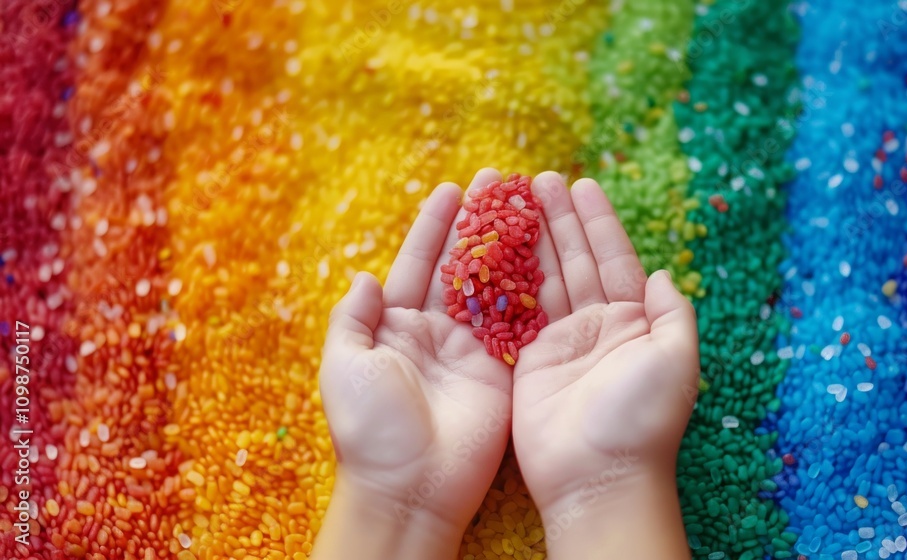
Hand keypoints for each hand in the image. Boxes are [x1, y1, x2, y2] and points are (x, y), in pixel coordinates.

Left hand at [312, 169, 513, 558]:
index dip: (434, 227)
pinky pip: (519, 322)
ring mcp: (473, 350)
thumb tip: (364, 276)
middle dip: (478, 224)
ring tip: (527, 204)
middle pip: (461, 267)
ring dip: (510, 246)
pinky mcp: (503, 371)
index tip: (452, 189)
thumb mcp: (344, 367)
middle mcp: (436, 332)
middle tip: (498, 181)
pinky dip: (531, 288)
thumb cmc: (369, 429)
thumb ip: (353, 319)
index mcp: (396, 327)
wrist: (409, 487)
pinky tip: (545, 253)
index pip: (417, 265)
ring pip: (494, 286)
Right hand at [512, 173, 699, 558]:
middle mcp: (596, 327)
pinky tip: (494, 248)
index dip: (598, 222)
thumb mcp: (676, 360)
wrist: (598, 476)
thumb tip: (661, 275)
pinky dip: (506, 279)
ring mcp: (559, 343)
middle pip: (575, 261)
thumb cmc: (642, 419)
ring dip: (532, 240)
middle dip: (559, 220)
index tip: (582, 185)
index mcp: (633, 323)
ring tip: (515, 201)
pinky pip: (515, 311)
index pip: (614, 260)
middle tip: (540, 180)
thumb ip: (671, 314)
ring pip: (543, 279)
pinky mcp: (526, 362)